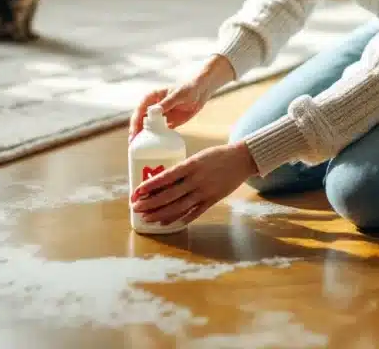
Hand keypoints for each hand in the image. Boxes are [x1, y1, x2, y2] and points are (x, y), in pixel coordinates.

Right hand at [128, 54, 233, 141]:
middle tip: (133, 145)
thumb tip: (152, 111)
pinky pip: (159, 132)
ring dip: (143, 138)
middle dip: (135, 133)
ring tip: (139, 150)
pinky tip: (153, 149)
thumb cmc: (188, 89)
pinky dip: (155, 140)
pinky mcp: (167, 123)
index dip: (135, 123)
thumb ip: (166, 103)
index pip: (139, 111)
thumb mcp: (178, 95)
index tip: (134, 134)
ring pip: (147, 128)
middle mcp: (153, 107)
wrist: (200, 92)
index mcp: (151, 98)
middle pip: (140, 121)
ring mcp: (159, 116)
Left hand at [131, 142, 257, 225]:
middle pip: (169, 195)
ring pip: (178, 207)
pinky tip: (166, 222)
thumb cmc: (217, 155)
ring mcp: (205, 192)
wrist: (242, 159)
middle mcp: (196, 180)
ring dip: (160, 214)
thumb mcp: (197, 157)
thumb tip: (161, 181)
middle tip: (136, 207)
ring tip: (146, 217)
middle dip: (150, 203)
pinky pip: (193, 213)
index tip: (137, 191)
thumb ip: (182, 170)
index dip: (150, 185)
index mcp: (191, 165)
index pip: (166, 177)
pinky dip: (179, 219)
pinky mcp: (212, 200)